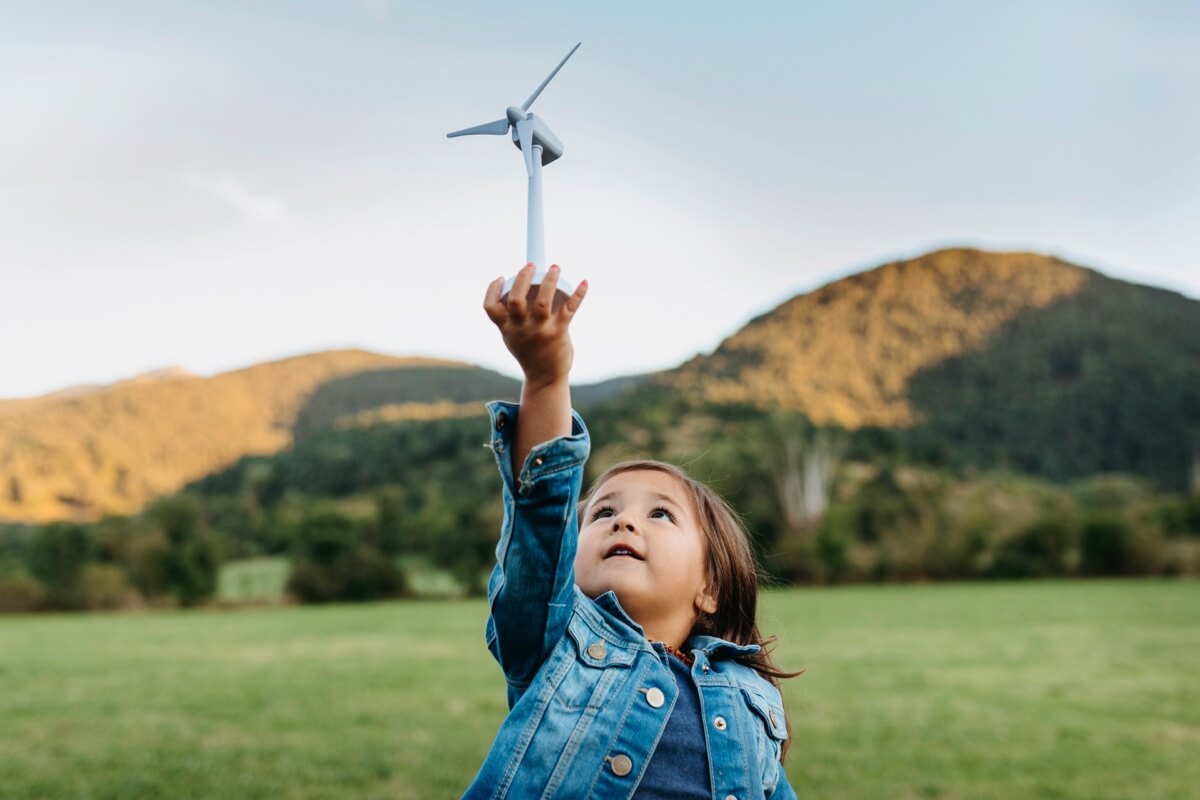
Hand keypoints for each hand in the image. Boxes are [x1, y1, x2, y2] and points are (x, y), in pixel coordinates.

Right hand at [484, 264, 587, 388]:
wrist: (545, 378)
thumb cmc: (529, 352)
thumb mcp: (513, 337)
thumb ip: (511, 318)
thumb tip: (516, 292)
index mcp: (507, 328)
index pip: (490, 307)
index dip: (493, 289)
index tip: (502, 278)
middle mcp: (521, 329)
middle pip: (517, 299)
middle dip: (523, 278)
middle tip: (530, 266)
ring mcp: (540, 331)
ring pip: (543, 301)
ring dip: (550, 281)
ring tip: (555, 267)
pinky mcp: (558, 333)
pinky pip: (569, 309)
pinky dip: (579, 294)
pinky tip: (584, 282)